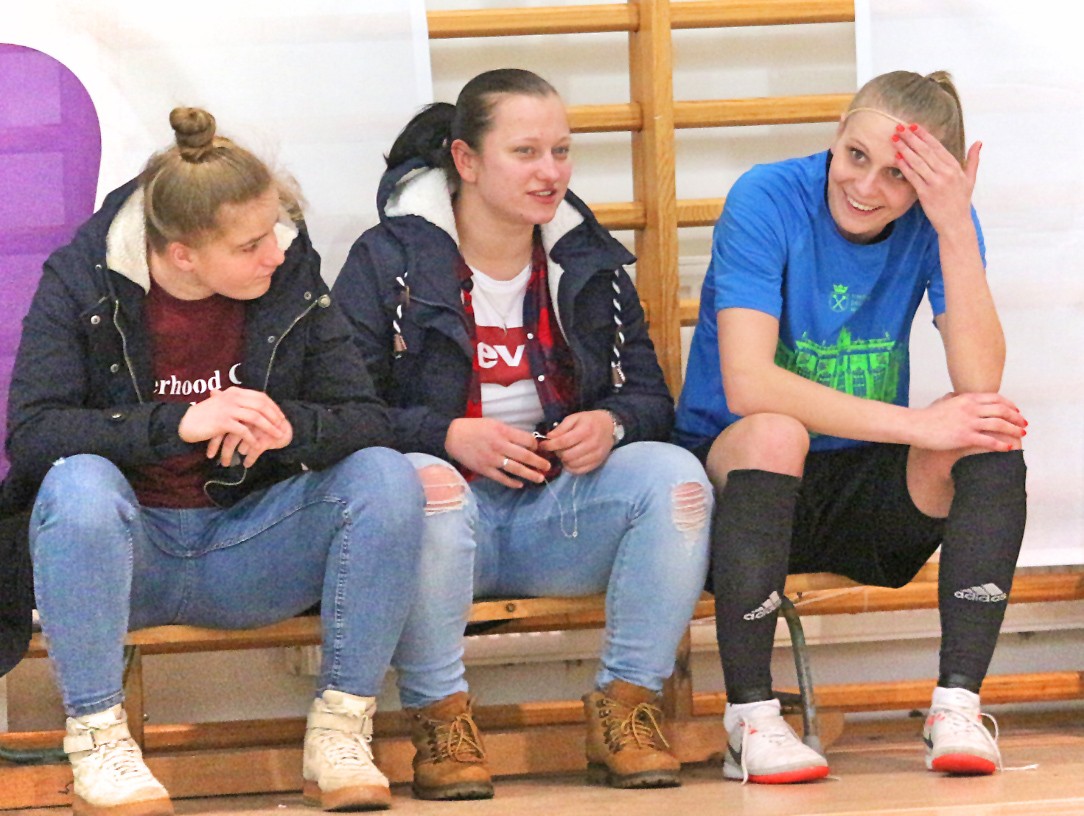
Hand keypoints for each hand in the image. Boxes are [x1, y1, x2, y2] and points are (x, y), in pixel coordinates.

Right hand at [178, 387, 289, 463]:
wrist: (186, 422)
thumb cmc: (206, 415)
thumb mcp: (223, 403)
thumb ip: (238, 402)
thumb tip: (257, 404)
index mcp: (234, 392)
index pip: (260, 397)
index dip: (273, 407)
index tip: (281, 416)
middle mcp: (232, 398)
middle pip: (261, 406)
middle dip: (274, 417)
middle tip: (282, 427)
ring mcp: (228, 409)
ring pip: (255, 418)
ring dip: (268, 428)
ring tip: (276, 437)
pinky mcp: (223, 422)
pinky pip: (243, 431)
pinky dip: (252, 438)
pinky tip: (257, 445)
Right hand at [445, 417, 550, 487]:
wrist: (452, 436)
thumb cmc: (475, 428)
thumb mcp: (494, 423)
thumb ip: (510, 432)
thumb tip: (527, 442)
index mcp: (503, 431)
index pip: (526, 440)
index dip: (536, 445)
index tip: (541, 449)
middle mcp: (499, 445)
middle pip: (524, 455)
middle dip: (539, 462)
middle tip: (548, 466)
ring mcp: (492, 459)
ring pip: (515, 469)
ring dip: (530, 474)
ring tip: (540, 478)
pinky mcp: (485, 469)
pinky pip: (501, 478)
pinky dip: (512, 482)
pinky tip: (520, 484)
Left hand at [540, 410, 614, 474]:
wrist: (609, 426)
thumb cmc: (589, 421)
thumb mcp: (575, 418)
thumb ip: (561, 428)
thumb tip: (548, 438)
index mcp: (585, 430)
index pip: (563, 442)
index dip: (550, 445)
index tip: (543, 445)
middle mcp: (592, 444)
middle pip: (567, 455)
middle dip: (557, 453)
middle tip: (556, 448)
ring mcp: (596, 455)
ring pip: (572, 464)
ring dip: (564, 460)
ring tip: (563, 453)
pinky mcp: (597, 463)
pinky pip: (580, 471)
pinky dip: (571, 467)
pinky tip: (570, 460)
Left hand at [893, 123, 979, 237]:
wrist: (955, 223)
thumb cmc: (961, 201)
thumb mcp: (970, 179)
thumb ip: (972, 160)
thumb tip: (979, 142)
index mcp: (955, 167)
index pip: (937, 147)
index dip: (925, 135)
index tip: (914, 126)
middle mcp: (946, 173)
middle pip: (925, 151)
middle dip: (911, 138)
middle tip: (899, 127)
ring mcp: (936, 183)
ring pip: (918, 162)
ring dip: (904, 149)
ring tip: (894, 139)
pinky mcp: (926, 193)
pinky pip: (913, 177)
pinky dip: (904, 166)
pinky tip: (896, 157)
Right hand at [912, 392, 1025, 451]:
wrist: (916, 425)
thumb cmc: (928, 416)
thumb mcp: (944, 402)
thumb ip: (955, 399)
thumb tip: (957, 396)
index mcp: (967, 398)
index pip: (996, 399)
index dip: (1010, 405)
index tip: (1017, 411)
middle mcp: (971, 408)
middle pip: (1002, 410)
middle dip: (1016, 418)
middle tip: (1024, 424)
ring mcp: (968, 422)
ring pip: (999, 425)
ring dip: (1013, 430)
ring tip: (1021, 435)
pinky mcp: (964, 437)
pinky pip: (989, 441)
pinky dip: (1001, 445)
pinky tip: (1008, 448)